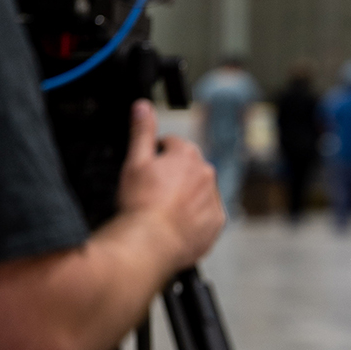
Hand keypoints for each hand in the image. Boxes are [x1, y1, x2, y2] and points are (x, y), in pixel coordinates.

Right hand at [117, 99, 224, 269]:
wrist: (149, 244)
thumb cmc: (139, 204)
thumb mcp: (134, 161)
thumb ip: (142, 131)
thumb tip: (143, 106)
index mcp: (187, 154)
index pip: (172, 146)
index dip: (156, 157)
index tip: (147, 171)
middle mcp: (206, 173)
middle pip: (188, 168)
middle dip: (173, 176)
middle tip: (152, 194)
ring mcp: (213, 199)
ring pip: (199, 192)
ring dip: (185, 197)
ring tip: (163, 212)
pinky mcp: (216, 223)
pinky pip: (206, 215)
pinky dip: (195, 218)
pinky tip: (175, 225)